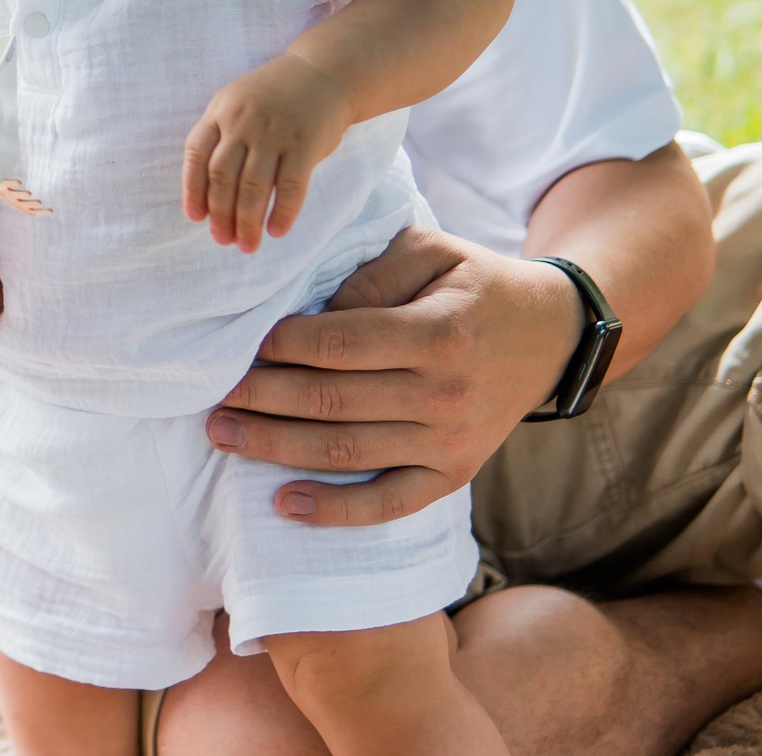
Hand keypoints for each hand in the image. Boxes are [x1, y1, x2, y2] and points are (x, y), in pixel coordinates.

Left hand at [183, 52, 353, 251]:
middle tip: (223, 240)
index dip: (192, 190)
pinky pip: (291, 185)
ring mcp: (273, 133)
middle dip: (221, 214)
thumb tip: (208, 193)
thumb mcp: (235, 103)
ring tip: (247, 245)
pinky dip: (283, 211)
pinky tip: (277, 230)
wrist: (321, 73)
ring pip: (253, 186)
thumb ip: (221, 137)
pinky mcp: (304, 143)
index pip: (196, 155)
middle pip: (223, 176)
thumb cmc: (272, 97)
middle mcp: (243, 123)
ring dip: (247, 221)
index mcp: (220, 112)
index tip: (196, 218)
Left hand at [204, 224, 585, 524]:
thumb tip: (312, 311)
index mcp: (438, 333)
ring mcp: (451, 442)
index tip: (239, 344)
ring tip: (222, 434)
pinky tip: (283, 504)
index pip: (338, 345)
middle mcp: (445, 395)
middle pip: (331, 402)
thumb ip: (370, 274)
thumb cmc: (475, 284)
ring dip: (275, 448)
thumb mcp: (430, 250)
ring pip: (346, 453)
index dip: (280, 346)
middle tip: (208, 394)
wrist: (552, 335)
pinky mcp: (454, 474)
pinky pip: (389, 501)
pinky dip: (336, 510)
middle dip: (260, 398)